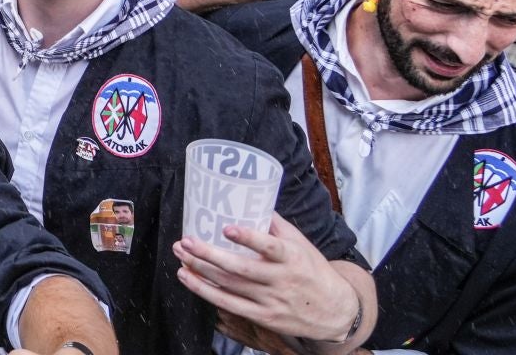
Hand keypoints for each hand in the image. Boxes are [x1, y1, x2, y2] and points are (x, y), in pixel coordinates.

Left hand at [174, 213, 366, 347]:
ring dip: (201, 272)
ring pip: (231, 287)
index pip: (271, 247)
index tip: (227, 228)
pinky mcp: (263, 317)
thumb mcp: (302, 245)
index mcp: (293, 259)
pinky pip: (230, 305)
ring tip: (180, 257)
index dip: (249, 238)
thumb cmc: (314, 271)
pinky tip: (189, 279)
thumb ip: (276, 225)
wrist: (335, 312)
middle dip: (209, 255)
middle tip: (186, 241)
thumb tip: (252, 199)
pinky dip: (207, 293)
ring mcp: (271, 301)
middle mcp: (281, 281)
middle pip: (241, 269)